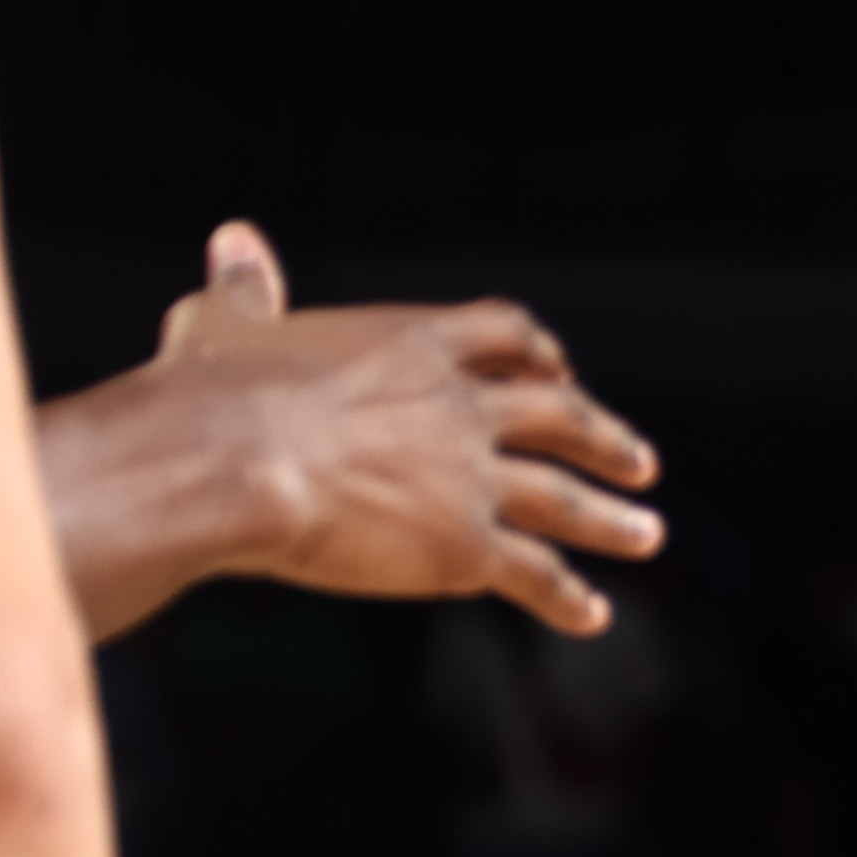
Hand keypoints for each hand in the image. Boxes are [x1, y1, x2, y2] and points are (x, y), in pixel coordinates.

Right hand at [77, 223, 662, 635]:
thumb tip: (234, 240)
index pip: (502, 334)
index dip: (538, 356)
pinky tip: (593, 616)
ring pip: (563, 499)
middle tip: (641, 462)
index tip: (561, 373)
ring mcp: (470, 476)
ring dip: (611, 519)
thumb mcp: (229, 324)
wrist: (223, 461)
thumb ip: (246, 288)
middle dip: (603, 438)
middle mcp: (459, 406)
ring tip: (649, 534)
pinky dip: (567, 596)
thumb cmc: (208, 391)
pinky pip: (534, 574)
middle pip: (558, 417)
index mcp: (411, 343)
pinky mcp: (465, 545)